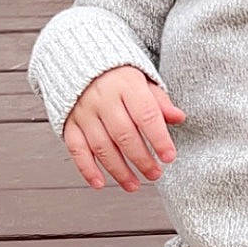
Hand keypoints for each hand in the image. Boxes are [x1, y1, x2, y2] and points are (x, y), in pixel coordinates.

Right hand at [63, 66, 185, 191]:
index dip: (159, 138)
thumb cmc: (117, 75)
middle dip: (141, 159)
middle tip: (155, 175)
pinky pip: (76, 149)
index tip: (169, 157)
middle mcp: (103, 98)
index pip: (146, 115)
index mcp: (126, 84)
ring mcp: (83, 111)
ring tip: (134, 185)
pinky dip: (87, 168)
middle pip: (124, 135)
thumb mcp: (142, 80)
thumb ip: (159, 101)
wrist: (78, 61)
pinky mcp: (69, 122)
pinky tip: (100, 183)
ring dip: (118, 170)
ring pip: (101, 146)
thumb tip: (178, 117)